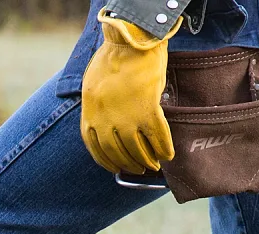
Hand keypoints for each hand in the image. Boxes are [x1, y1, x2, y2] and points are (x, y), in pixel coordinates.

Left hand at [81, 10, 181, 173]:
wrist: (132, 39)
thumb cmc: (113, 57)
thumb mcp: (94, 86)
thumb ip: (98, 109)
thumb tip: (106, 126)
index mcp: (90, 113)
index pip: (96, 148)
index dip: (106, 162)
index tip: (115, 168)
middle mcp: (106, 119)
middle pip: (117, 153)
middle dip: (129, 165)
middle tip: (139, 169)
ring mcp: (126, 117)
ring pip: (137, 150)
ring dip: (146, 161)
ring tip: (153, 165)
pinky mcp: (147, 110)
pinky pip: (157, 137)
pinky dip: (164, 149)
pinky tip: (168, 155)